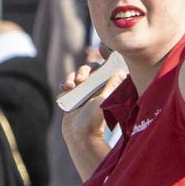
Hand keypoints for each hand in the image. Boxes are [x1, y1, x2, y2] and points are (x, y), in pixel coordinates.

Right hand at [57, 59, 118, 177]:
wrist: (79, 135)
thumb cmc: (94, 120)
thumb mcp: (104, 100)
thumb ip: (110, 85)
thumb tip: (120, 71)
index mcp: (107, 86)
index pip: (108, 67)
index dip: (106, 55)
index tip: (101, 49)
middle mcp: (96, 87)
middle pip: (90, 68)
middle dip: (84, 70)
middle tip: (81, 79)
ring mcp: (84, 91)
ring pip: (77, 75)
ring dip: (72, 76)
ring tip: (70, 85)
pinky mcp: (73, 96)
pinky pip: (68, 83)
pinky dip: (66, 82)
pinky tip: (64, 87)